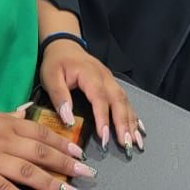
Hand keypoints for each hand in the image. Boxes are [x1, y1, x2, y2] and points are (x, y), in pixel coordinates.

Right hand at [0, 105, 93, 189]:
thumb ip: (7, 116)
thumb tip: (24, 112)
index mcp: (6, 124)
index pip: (41, 133)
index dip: (62, 143)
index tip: (79, 152)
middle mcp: (3, 140)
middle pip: (40, 153)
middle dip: (66, 164)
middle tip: (85, 173)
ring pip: (28, 172)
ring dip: (51, 183)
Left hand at [38, 40, 139, 154]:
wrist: (65, 45)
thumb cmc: (57, 62)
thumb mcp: (51, 77)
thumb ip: (60, 97)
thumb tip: (68, 119)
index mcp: (89, 75)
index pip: (99, 98)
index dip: (103, 118)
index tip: (105, 137)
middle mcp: (105, 77)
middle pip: (118, 100)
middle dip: (124, 123)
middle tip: (126, 144)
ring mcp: (111, 80)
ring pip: (125, 101)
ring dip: (131, 121)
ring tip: (135, 141)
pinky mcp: (112, 84)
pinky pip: (125, 99)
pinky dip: (133, 115)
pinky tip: (138, 128)